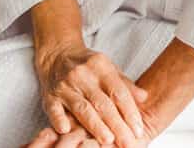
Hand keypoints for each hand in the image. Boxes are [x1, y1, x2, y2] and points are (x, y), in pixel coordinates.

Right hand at [34, 42, 150, 146]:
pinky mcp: (49, 95)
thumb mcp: (109, 68)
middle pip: (103, 104)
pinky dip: (59, 120)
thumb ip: (125, 84)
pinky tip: (66, 131)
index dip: (130, 112)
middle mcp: (84, 76)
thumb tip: (144, 97)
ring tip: (108, 140)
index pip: (119, 92)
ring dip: (95, 126)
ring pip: (82, 108)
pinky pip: (54, 109)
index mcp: (102, 67)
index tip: (138, 130)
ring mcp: (65, 86)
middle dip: (117, 125)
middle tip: (127, 142)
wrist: (58, 55)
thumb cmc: (88, 66)